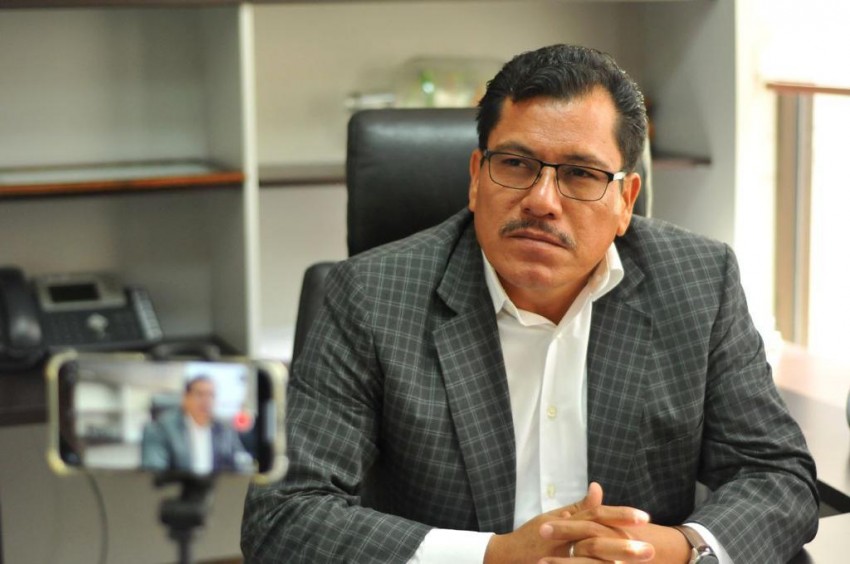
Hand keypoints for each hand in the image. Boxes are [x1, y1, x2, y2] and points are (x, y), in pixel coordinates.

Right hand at [484, 482, 651, 563]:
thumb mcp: (554, 517)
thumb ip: (579, 507)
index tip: (645, 518)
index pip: (597, 515)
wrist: (505, 557)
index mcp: (566, 521)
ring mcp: (560, 556)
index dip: (620, 516)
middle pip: (597, 538)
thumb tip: (598, 488)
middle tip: (650, 549)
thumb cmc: (531, 537)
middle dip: (624, 544)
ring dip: (614, 561)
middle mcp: (564, 537)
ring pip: (590, 558)